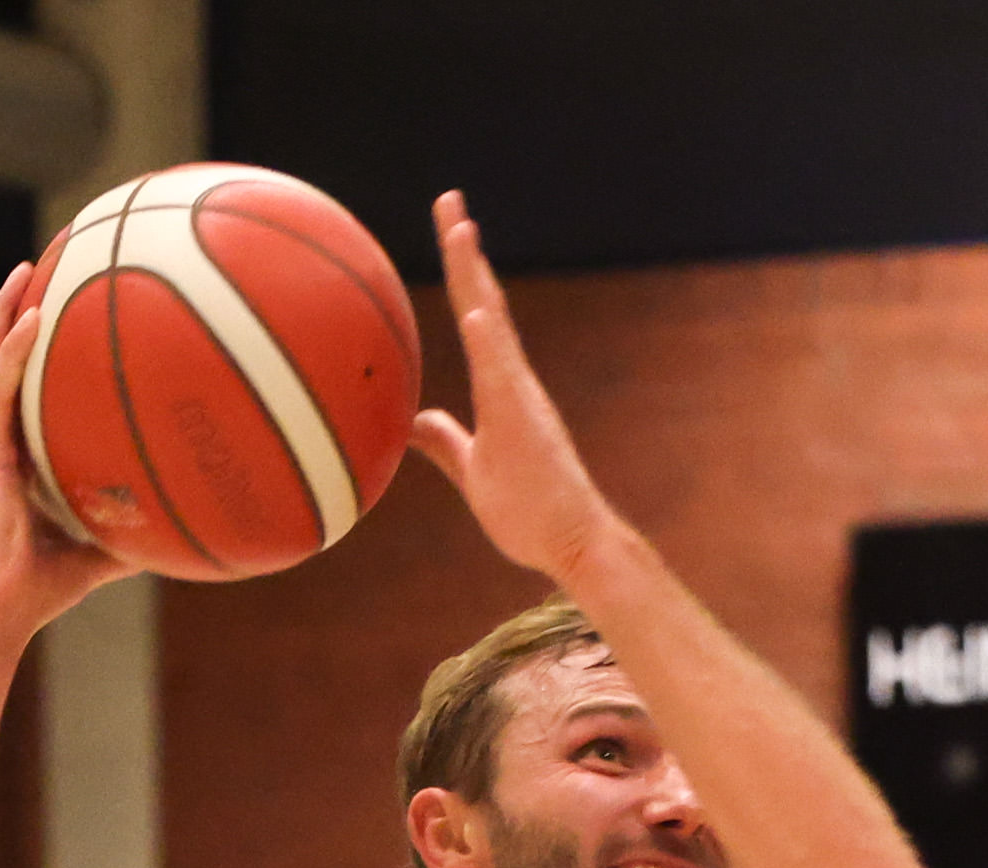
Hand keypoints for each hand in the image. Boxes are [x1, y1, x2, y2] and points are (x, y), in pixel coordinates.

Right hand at [0, 259, 131, 647]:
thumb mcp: (99, 556)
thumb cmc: (42, 591)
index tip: (57, 316)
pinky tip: (34, 315)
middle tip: (40, 269)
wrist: (2, 610)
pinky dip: (13, 350)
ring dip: (4, 312)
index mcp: (15, 460)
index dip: (33, 354)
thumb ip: (130, 536)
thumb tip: (178, 531)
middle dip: (14, 314)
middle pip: (1, 362)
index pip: (23, 393)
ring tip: (26, 268)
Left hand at [406, 193, 621, 585]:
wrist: (573, 547)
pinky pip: (504, 381)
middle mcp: (514, 380)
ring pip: (494, 325)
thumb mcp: (472, 473)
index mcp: (501, 387)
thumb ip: (445, 443)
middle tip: (449, 199)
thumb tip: (414, 422)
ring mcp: (521, 399)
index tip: (451, 224)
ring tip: (460, 229)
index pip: (476, 315)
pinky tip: (475, 313)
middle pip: (485, 301)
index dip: (462, 269)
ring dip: (475, 276)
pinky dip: (490, 345)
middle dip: (465, 249)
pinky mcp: (526, 426)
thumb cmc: (528, 514)